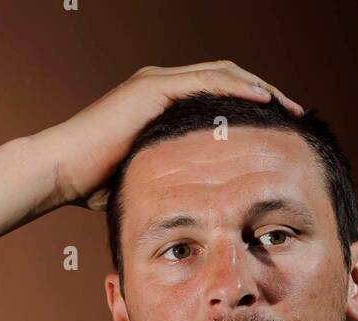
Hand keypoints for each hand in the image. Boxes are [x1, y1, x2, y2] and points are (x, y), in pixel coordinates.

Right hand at [42, 61, 302, 210]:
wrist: (61, 172)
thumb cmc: (94, 183)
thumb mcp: (145, 179)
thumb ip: (169, 180)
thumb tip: (192, 207)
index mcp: (164, 105)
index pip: (219, 96)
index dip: (252, 108)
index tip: (280, 130)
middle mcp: (163, 85)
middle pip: (228, 79)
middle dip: (265, 95)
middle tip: (296, 115)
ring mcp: (158, 83)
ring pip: (223, 74)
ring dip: (260, 89)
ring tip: (288, 108)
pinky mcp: (153, 88)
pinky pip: (206, 82)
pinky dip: (237, 89)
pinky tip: (263, 102)